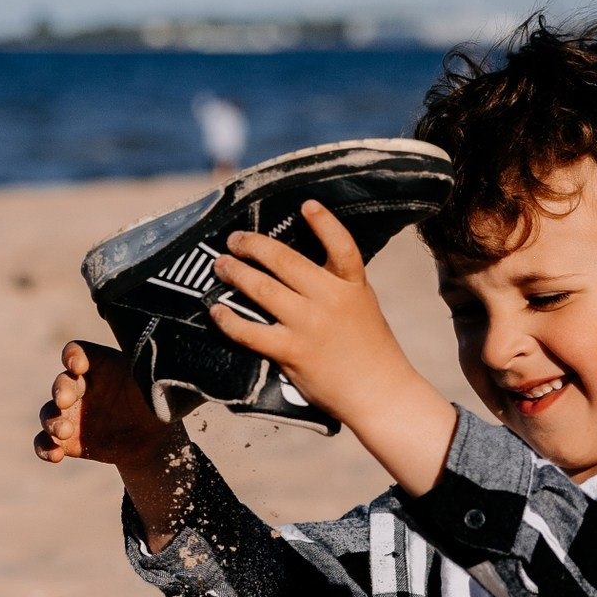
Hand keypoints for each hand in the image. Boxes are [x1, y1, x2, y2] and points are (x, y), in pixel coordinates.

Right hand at [35, 341, 180, 466]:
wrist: (152, 437)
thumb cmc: (156, 400)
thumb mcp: (160, 386)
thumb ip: (161, 375)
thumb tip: (189, 365)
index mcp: (100, 365)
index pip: (77, 352)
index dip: (72, 356)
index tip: (78, 366)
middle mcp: (81, 386)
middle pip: (61, 382)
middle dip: (60, 390)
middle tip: (66, 400)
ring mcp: (71, 413)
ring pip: (48, 412)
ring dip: (51, 420)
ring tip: (64, 431)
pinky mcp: (68, 440)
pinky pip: (46, 441)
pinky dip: (45, 448)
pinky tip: (55, 455)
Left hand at [209, 201, 458, 495]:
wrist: (380, 392)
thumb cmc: (371, 351)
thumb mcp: (363, 307)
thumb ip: (337, 288)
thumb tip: (299, 272)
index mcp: (353, 286)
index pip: (341, 246)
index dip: (324, 222)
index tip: (306, 204)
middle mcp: (330, 299)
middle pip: (286, 261)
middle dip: (254, 246)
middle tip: (234, 240)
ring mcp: (310, 325)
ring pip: (263, 289)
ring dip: (237, 274)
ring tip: (220, 266)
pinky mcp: (292, 351)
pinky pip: (251, 331)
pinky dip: (228, 319)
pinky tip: (216, 310)